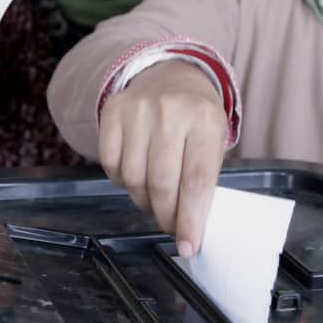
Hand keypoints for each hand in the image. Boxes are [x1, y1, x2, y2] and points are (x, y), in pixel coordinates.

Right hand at [98, 59, 227, 257]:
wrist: (170, 76)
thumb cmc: (196, 119)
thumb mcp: (212, 142)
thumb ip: (203, 182)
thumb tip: (189, 233)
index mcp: (205, 120)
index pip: (196, 180)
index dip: (190, 219)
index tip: (187, 246)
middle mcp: (170, 111)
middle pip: (162, 183)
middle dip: (166, 215)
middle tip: (170, 227)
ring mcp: (138, 109)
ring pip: (134, 178)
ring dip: (144, 201)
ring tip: (154, 200)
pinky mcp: (112, 111)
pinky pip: (110, 164)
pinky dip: (122, 181)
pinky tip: (136, 176)